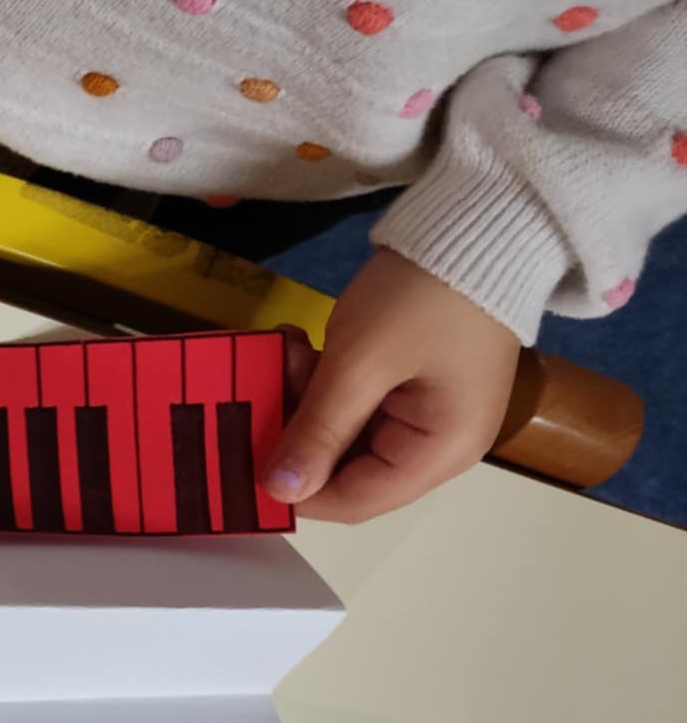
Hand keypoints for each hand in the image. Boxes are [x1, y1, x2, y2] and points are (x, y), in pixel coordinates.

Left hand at [264, 250, 519, 522]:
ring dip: (303, 397)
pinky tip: (297, 344)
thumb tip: (279, 491)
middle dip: (296, 431)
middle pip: (345, 468)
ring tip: (284, 351)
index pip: (354, 501)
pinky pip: (355, 400)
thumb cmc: (424, 298)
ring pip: (342, 431)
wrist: (482, 222)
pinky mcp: (411, 383)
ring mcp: (426, 412)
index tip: (241, 461)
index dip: (294, 491)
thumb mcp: (359, 364)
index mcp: (439, 453)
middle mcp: (438, 446)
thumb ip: (317, 431)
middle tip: (261, 385)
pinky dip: (322, 378)